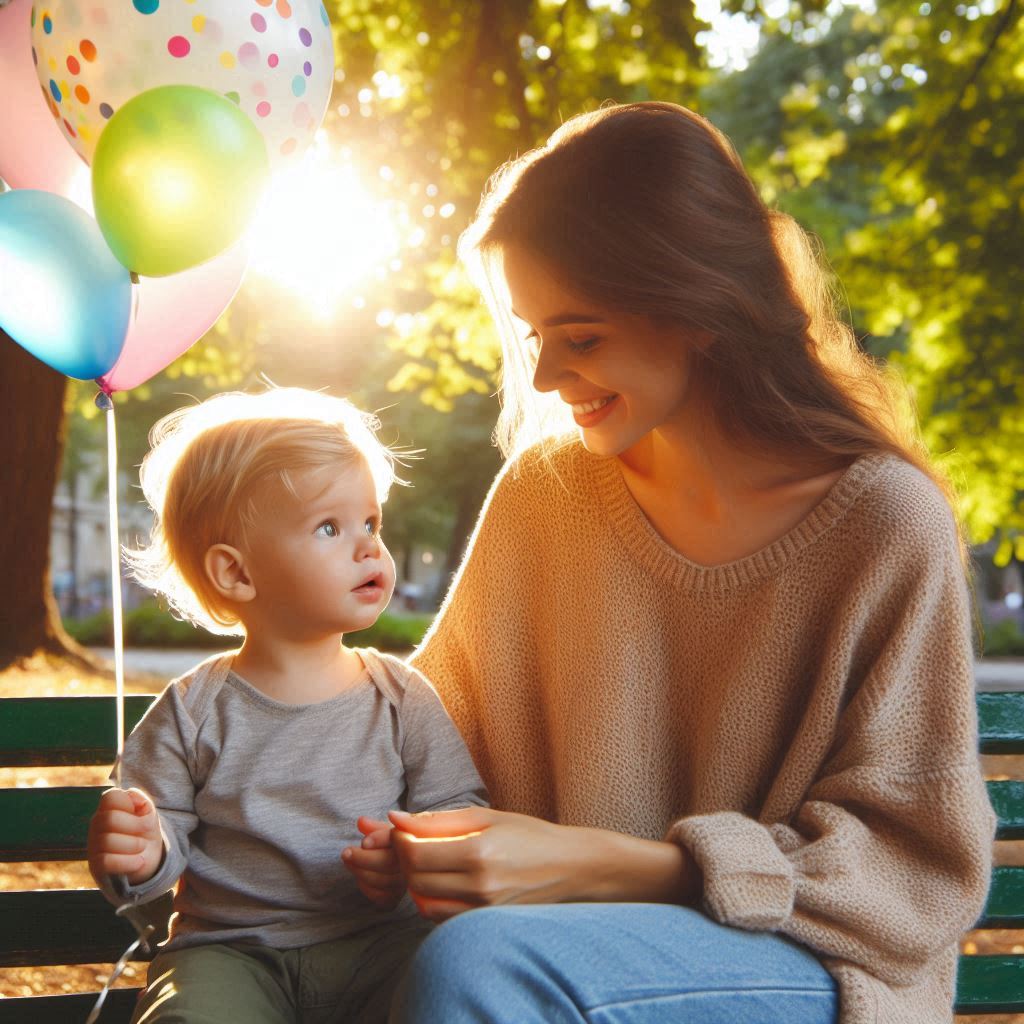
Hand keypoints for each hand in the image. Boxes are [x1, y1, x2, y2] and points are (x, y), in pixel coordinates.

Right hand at [87, 788, 162, 885]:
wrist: (147, 861)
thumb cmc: (145, 833)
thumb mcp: (149, 815)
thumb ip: (142, 801)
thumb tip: (130, 794)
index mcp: (108, 808)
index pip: (110, 796)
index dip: (129, 803)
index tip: (139, 812)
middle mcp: (97, 825)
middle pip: (109, 819)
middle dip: (136, 825)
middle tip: (146, 830)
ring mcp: (94, 845)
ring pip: (108, 841)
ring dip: (135, 844)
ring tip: (142, 847)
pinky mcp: (96, 866)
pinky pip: (106, 862)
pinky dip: (129, 862)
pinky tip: (139, 861)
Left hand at [341, 816, 406, 909]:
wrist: (398, 866)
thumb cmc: (390, 844)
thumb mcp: (383, 832)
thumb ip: (373, 827)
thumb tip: (361, 821)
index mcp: (411, 841)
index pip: (397, 839)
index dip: (379, 841)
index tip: (363, 842)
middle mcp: (412, 863)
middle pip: (388, 862)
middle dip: (363, 858)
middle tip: (345, 852)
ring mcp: (405, 883)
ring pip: (382, 880)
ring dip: (359, 871)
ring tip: (347, 861)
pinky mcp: (396, 898)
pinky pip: (380, 896)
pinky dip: (365, 887)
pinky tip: (359, 877)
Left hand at [389, 806, 699, 922]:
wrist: (570, 867)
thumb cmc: (529, 834)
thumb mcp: (487, 816)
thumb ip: (439, 819)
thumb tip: (395, 819)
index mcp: (479, 850)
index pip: (415, 853)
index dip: (400, 841)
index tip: (403, 830)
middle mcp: (480, 884)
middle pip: (415, 879)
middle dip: (405, 861)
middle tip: (414, 844)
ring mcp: (483, 909)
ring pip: (423, 902)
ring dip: (416, 882)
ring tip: (430, 863)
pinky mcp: (485, 922)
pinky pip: (440, 917)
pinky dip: (431, 900)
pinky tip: (443, 882)